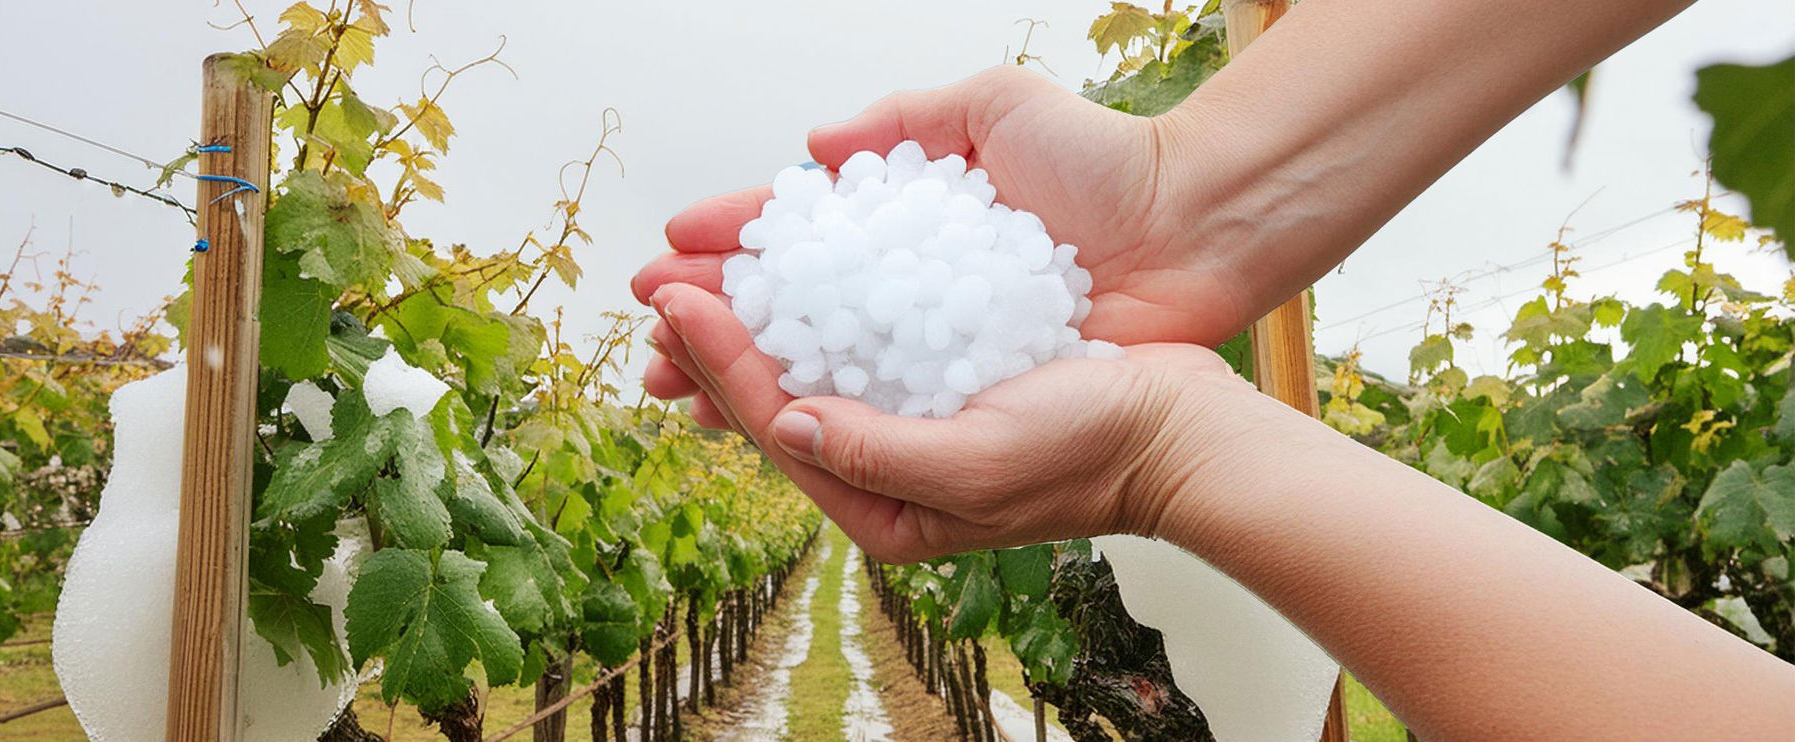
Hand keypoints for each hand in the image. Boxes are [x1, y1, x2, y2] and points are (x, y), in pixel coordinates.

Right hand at [632, 66, 1253, 408]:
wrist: (1193, 228)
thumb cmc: (1100, 164)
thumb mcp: (996, 108)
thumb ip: (905, 119)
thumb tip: (812, 151)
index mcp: (904, 219)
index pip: (796, 234)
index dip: (729, 244)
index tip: (669, 257)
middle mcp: (909, 287)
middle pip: (790, 307)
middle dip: (713, 321)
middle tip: (651, 336)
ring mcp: (935, 343)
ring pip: (819, 363)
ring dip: (744, 373)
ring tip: (680, 381)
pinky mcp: (969, 391)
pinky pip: (878, 408)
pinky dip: (818, 414)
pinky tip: (765, 419)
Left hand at [644, 282, 1251, 561]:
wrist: (1179, 430)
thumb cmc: (1091, 451)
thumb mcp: (978, 460)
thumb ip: (876, 448)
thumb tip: (784, 419)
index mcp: (885, 508)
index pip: (778, 423)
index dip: (720, 358)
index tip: (675, 299)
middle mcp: (886, 473)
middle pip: (777, 398)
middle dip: (716, 340)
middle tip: (658, 281)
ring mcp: (912, 428)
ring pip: (809, 368)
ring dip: (755, 319)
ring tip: (702, 272)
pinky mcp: (940, 384)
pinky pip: (858, 344)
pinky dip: (817, 306)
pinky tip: (791, 270)